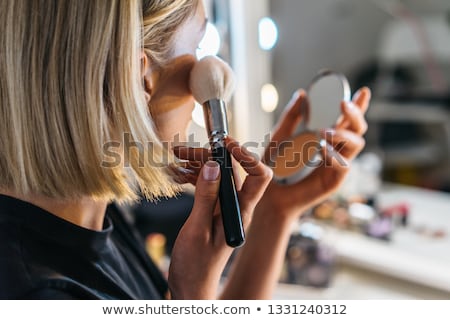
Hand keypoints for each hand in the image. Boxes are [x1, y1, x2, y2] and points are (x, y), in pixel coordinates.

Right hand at [168, 139, 271, 298]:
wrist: (190, 285)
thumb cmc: (196, 265)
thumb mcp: (198, 229)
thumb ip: (206, 197)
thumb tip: (214, 165)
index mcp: (241, 212)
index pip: (259, 176)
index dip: (247, 156)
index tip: (225, 143)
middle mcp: (236, 208)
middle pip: (231, 171)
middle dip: (209, 157)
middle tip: (182, 152)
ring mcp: (225, 208)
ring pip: (217, 176)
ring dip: (198, 165)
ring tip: (176, 161)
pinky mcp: (213, 210)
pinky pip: (207, 186)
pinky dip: (193, 178)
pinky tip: (177, 176)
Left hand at [259, 87, 370, 220]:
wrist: (268, 194)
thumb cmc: (275, 166)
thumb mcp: (280, 137)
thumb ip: (291, 117)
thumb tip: (302, 93)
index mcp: (327, 138)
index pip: (347, 120)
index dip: (358, 106)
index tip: (363, 91)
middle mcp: (336, 150)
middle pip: (358, 130)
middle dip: (355, 114)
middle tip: (343, 104)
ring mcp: (336, 166)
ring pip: (356, 145)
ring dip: (343, 134)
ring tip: (324, 131)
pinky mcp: (333, 181)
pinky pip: (343, 165)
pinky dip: (334, 155)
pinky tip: (321, 149)